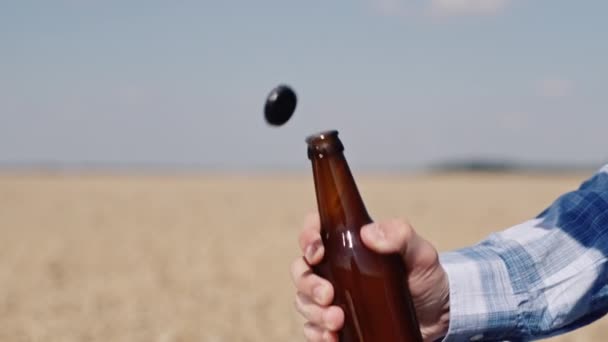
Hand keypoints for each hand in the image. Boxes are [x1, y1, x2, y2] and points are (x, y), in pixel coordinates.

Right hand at [290, 212, 449, 341]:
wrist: (438, 316)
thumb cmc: (425, 278)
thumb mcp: (420, 254)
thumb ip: (400, 235)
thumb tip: (369, 234)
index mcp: (348, 245)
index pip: (314, 232)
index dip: (307, 238)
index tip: (317, 252)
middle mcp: (334, 269)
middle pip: (301, 270)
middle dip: (308, 283)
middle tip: (328, 295)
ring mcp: (334, 297)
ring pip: (303, 300)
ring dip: (314, 312)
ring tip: (337, 321)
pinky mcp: (337, 324)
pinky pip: (313, 328)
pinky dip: (316, 333)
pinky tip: (331, 337)